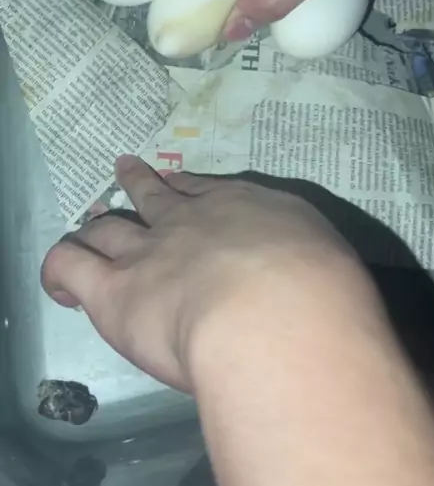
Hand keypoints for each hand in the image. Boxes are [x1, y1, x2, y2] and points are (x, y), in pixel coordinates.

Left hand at [41, 155, 352, 391]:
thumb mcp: (321, 254)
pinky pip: (71, 269)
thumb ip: (297, 256)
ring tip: (90, 227)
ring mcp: (146, 252)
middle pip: (153, 196)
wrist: (273, 316)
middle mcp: (187, 222)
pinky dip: (61, 270)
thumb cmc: (316, 287)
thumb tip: (291, 268)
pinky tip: (62, 281)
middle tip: (127, 169)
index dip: (186, 187)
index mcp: (240, 209)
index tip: (176, 182)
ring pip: (107, 229)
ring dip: (98, 227)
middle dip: (139, 183)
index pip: (204, 191)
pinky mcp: (113, 291)